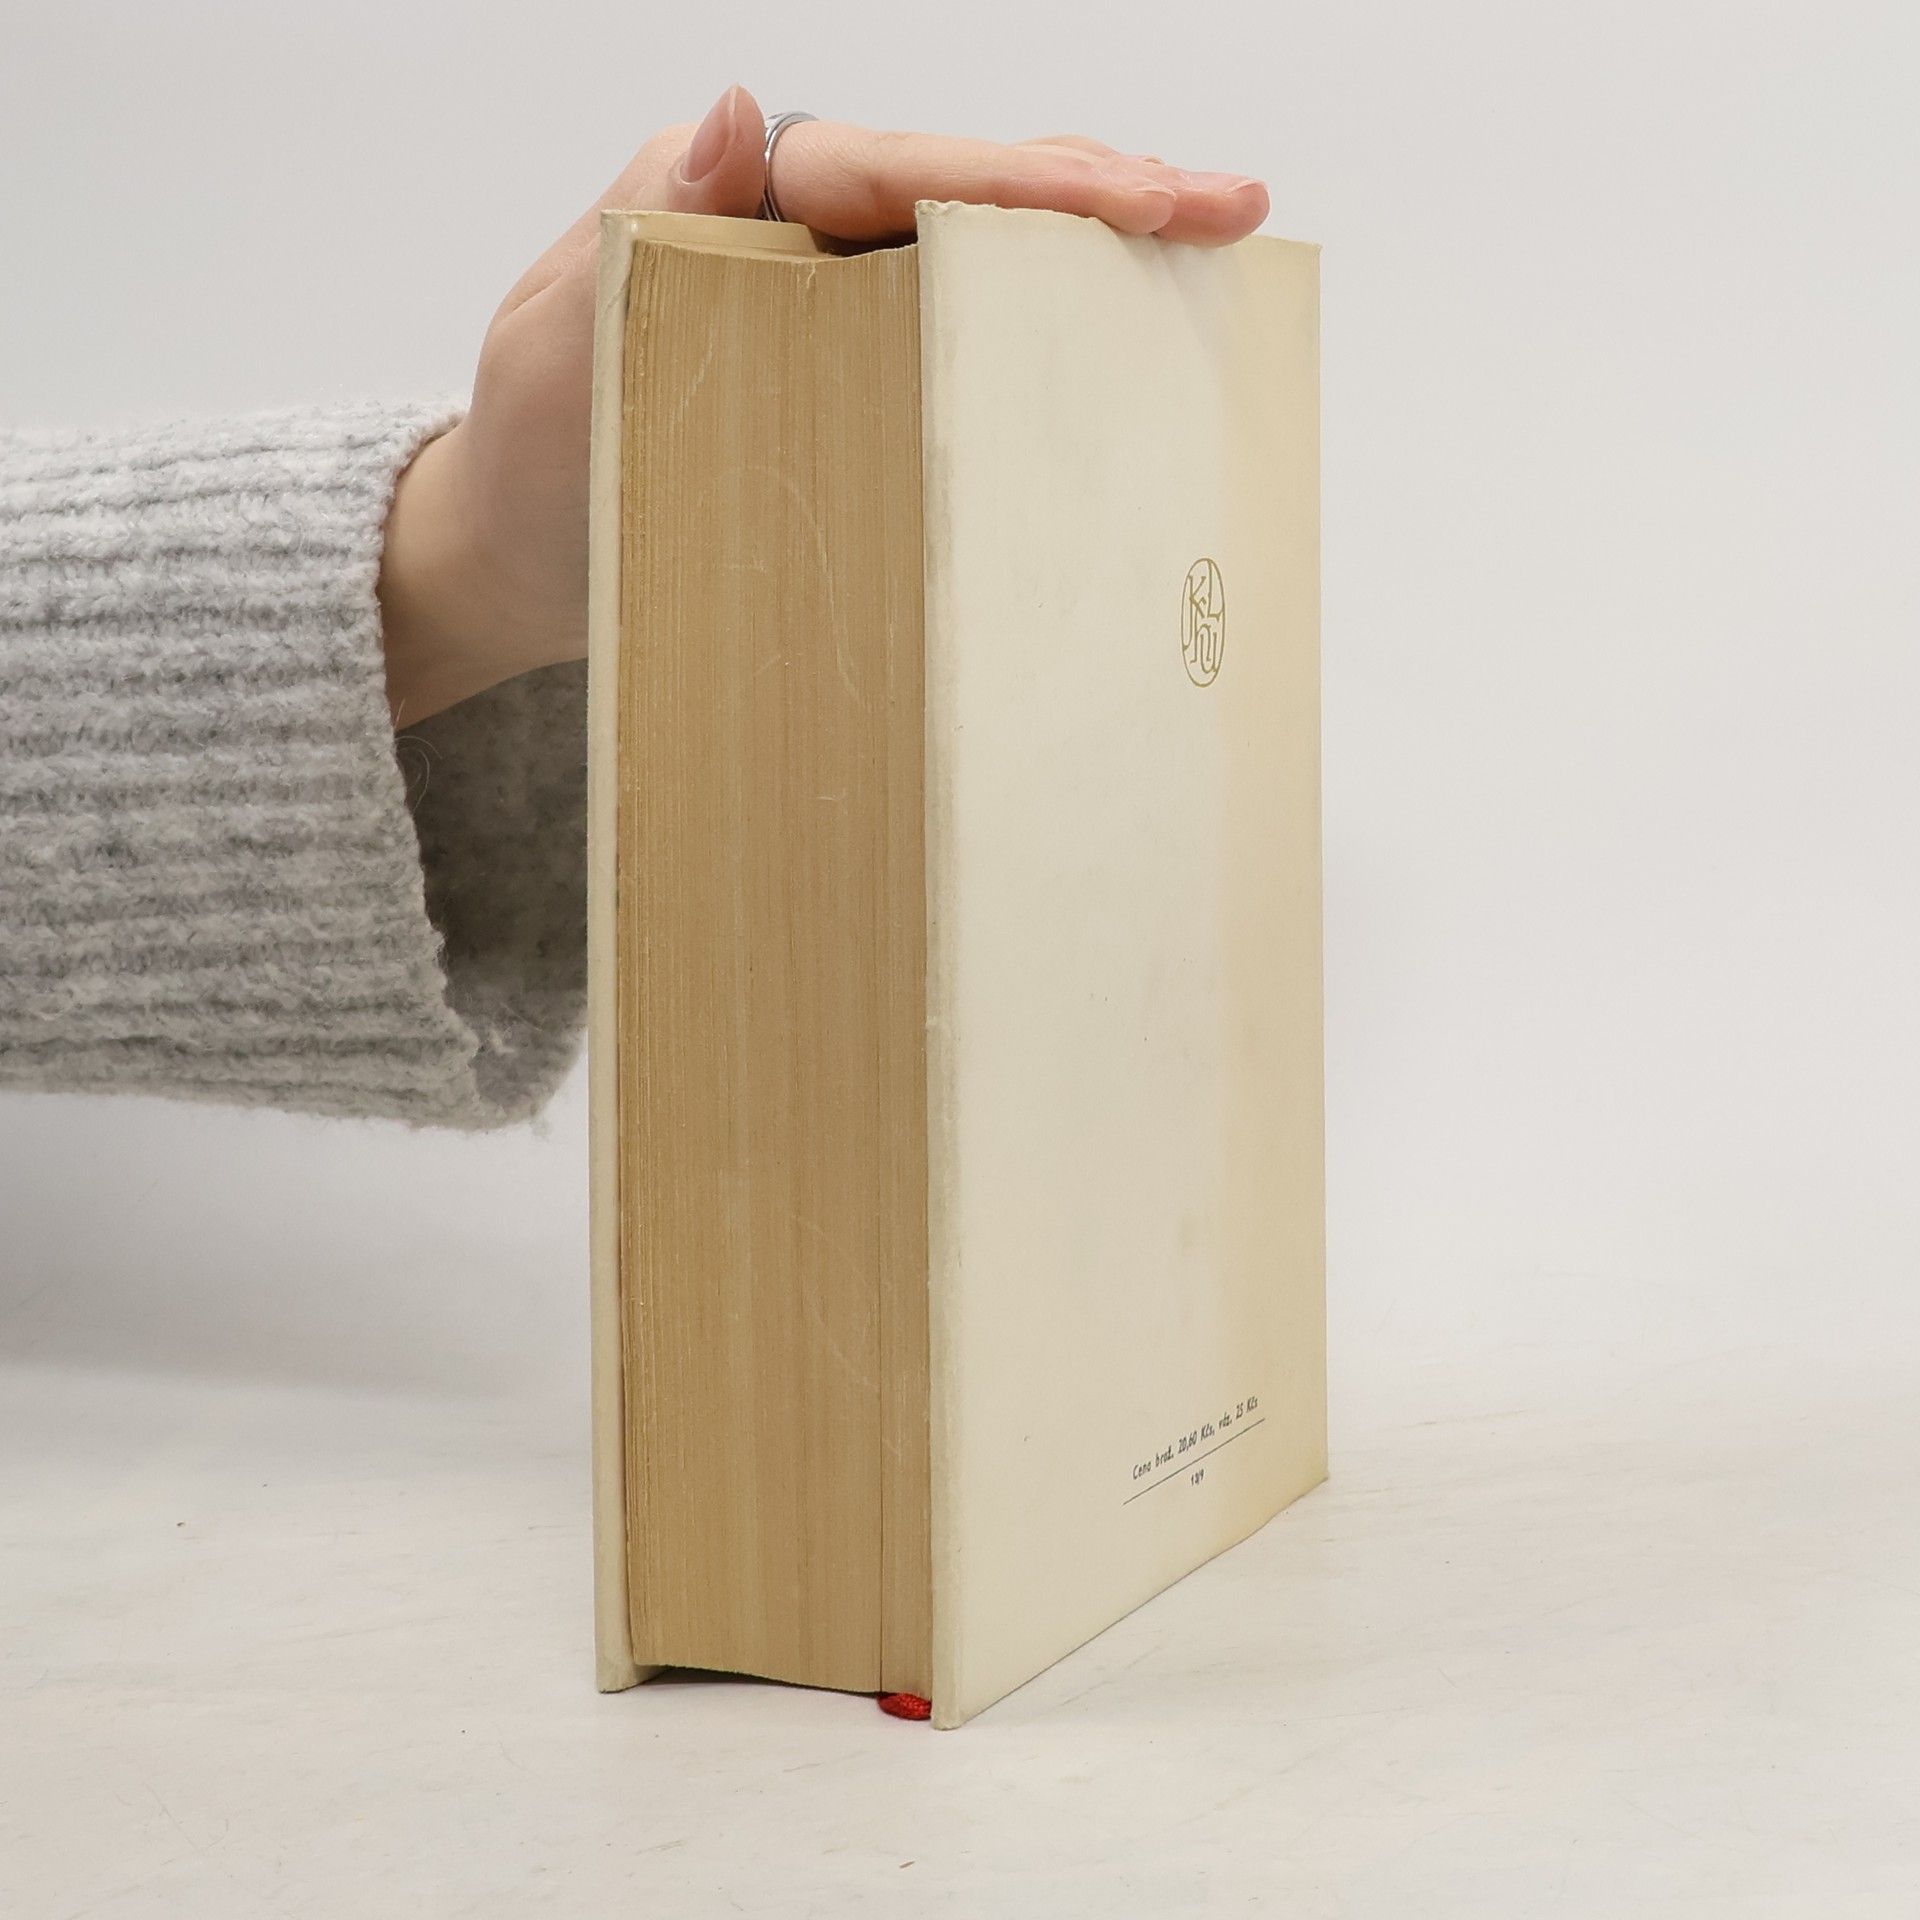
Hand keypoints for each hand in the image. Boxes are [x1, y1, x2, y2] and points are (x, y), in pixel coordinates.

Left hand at [378, 86, 1270, 723]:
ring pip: (992, 257)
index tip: (1138, 193)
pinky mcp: (861, 388)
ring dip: (1104, 251)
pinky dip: (1054, 338)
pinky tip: (1131, 343)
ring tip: (1217, 247)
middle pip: (976, 193)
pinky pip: (971, 346)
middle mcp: (808, 242)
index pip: (902, 171)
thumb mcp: (555, 341)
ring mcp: (843, 315)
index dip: (1024, 178)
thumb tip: (733, 110)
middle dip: (1106, 192)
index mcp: (746, 207)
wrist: (525, 557)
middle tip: (1230, 207)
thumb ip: (634, 232)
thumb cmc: (530, 457)